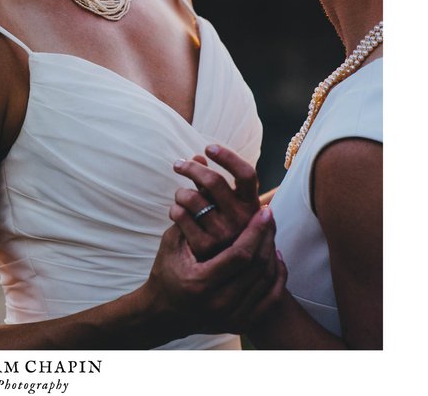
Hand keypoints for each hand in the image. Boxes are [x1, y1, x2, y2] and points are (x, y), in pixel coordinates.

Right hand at [143, 206, 285, 335]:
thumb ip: (189, 218)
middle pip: (257, 267)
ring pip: (266, 281)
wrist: (163, 313)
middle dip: (267, 238)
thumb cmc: (166, 272)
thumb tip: (208, 188)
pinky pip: (270, 299)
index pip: (240, 255)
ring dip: (272, 254)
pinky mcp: (241, 324)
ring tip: (270, 233)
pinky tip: (275, 258)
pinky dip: (277, 277)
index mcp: (200, 283)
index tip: (263, 212)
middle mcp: (218, 303)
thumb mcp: (171, 244)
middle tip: (270, 218)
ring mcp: (231, 317)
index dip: (255, 231)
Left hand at [171, 144, 261, 259]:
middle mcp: (243, 220)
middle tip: (178, 164)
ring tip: (179, 196)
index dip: (228, 157)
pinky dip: (174, 209)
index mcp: (253, 207)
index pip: (247, 174)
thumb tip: (199, 155)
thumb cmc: (225, 236)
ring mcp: (225, 235)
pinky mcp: (206, 248)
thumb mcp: (227, 210)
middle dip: (192, 167)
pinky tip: (175, 212)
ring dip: (180, 192)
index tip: (209, 147)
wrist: (226, 280)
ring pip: (193, 197)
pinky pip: (181, 216)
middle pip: (214, 181)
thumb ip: (214, 185)